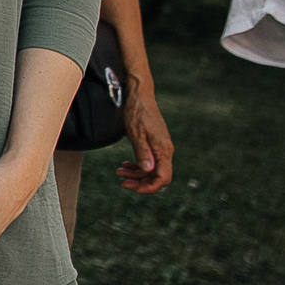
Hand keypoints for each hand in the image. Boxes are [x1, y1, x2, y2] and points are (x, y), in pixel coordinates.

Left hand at [114, 73, 174, 192]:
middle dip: (140, 182)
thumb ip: (143, 153)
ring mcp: (160, 148)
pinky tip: (125, 164)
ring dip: (136, 174)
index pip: (163, 178)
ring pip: (151, 170)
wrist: (139, 97)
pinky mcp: (154, 145)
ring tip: (119, 171)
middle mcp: (165, 151)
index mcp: (163, 150)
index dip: (149, 187)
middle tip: (122, 182)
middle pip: (157, 177)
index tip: (131, 187)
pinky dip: (137, 166)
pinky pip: (149, 161)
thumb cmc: (137, 113)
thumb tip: (148, 170)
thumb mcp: (136, 134)